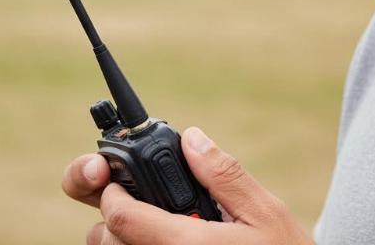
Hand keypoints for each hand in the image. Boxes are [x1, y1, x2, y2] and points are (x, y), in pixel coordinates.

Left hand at [62, 127, 313, 243]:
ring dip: (124, 240)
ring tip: (158, 227)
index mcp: (189, 244)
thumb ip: (224, 176)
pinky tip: (170, 238)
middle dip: (111, 220)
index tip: (117, 180)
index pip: (123, 219)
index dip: (113, 194)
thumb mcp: (265, 212)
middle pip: (108, 242)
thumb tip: (192, 140)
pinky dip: (145, 244)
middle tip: (135, 204)